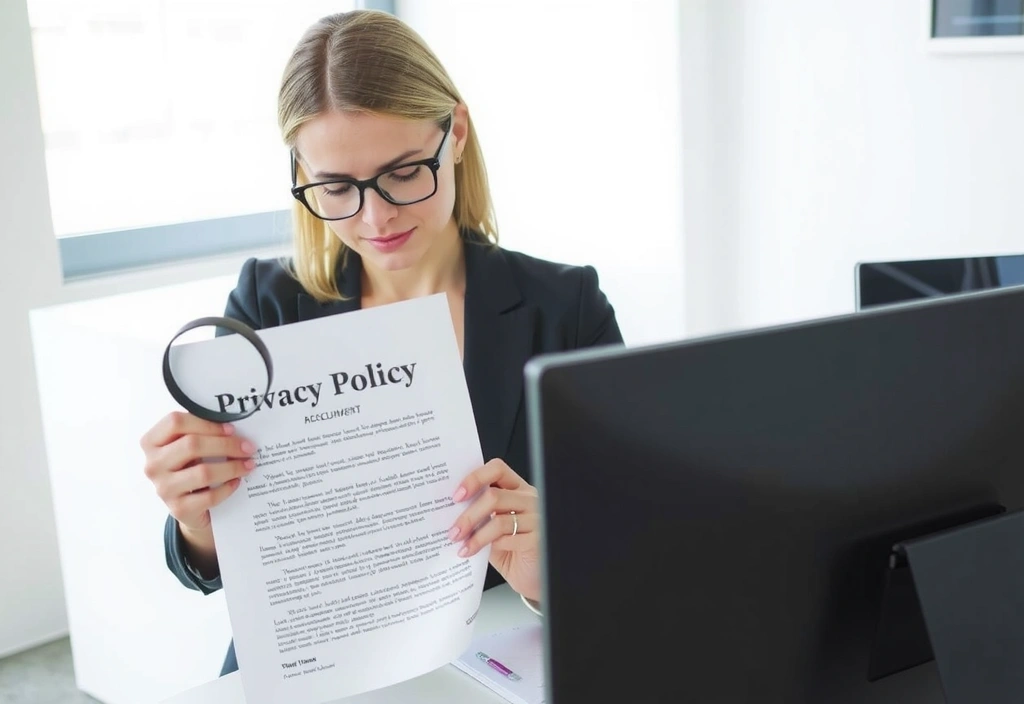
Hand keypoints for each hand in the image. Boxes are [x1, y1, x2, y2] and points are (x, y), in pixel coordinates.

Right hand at [141, 412, 254, 565]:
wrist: (188, 506)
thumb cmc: (191, 467)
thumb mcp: (189, 447)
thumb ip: (202, 433)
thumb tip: (236, 424)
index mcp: (152, 442)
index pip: (175, 422)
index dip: (206, 423)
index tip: (231, 429)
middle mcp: (153, 465)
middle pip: (192, 445)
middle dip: (226, 444)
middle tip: (248, 447)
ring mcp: (164, 488)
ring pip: (203, 472)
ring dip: (231, 467)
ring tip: (248, 464)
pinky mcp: (178, 509)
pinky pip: (209, 496)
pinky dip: (227, 488)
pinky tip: (237, 481)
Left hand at [449, 459, 540, 601]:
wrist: (530, 575)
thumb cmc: (509, 549)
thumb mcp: (492, 527)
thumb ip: (480, 514)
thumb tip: (449, 511)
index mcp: (516, 488)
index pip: (497, 469)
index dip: (475, 478)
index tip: (457, 496)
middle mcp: (529, 499)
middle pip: (494, 496)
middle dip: (469, 515)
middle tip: (453, 531)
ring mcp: (537, 518)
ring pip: (499, 520)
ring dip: (475, 535)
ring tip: (461, 545)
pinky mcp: (538, 539)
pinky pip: (508, 539)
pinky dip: (487, 546)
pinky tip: (473, 552)